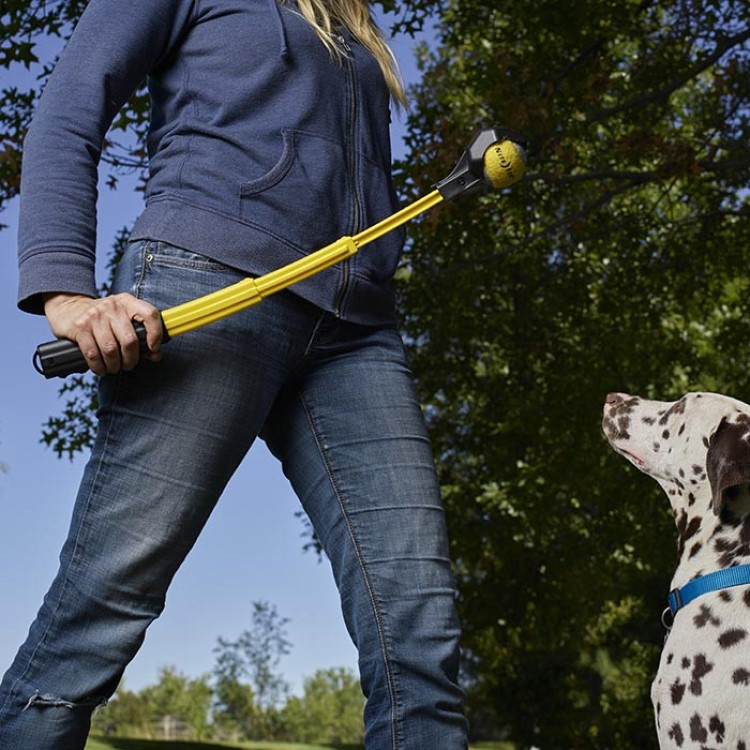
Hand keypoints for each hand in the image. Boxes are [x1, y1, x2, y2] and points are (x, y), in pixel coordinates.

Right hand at [43, 292, 163, 375]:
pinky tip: (100, 368)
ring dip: (114, 365)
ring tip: (114, 368)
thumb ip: (140, 335)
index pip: (150, 314)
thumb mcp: (122, 319)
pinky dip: (98, 366)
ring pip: (111, 349)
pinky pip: (93, 354)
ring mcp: (95, 316)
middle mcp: (112, 306)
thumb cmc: (101, 319)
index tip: (153, 349)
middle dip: (131, 359)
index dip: (156, 334)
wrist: (67, 307)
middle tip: (128, 365)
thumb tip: (156, 354)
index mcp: (128, 302)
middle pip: (130, 340)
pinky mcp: (80, 327)